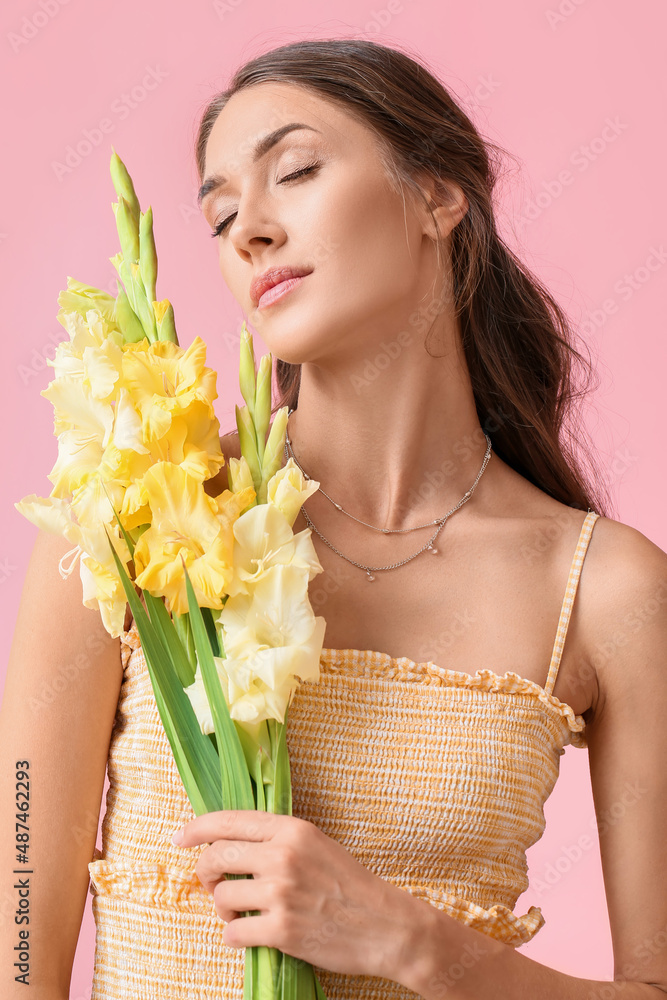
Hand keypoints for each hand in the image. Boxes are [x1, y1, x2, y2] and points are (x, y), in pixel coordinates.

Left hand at [171, 809, 420, 980]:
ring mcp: (282, 893)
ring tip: (243, 913)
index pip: (230, 820)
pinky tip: (253, 933)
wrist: (386, 925)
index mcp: (292, 829)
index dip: (197, 829)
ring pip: (222, 896)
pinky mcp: (282, 930)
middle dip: (206, 873)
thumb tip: (229, 844)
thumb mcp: (316, 845)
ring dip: (224, 908)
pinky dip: (236, 935)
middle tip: (215, 885)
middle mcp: (283, 855)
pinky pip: (233, 931)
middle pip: (216, 856)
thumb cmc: (349, 885)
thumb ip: (277, 840)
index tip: (179, 838)